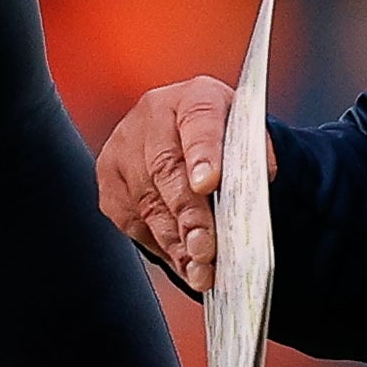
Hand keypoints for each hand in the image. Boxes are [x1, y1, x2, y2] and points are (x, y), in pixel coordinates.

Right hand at [98, 77, 270, 291]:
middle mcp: (153, 115)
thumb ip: (255, 157)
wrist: (196, 140)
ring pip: (147, 200)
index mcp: (196, 97)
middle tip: (205, 249)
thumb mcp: (249, 139)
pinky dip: (158, 244)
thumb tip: (256, 186)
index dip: (203, 154)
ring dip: (174, 240)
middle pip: (166, 169)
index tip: (208, 184)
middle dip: (188, 215)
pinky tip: (181, 260)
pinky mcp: (109, 178)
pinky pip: (131, 217)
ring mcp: (125, 146)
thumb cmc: (226, 142)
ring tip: (199, 269)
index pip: (199, 122)